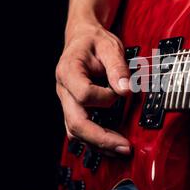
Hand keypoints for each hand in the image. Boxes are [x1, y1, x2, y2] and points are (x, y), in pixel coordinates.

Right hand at [56, 20, 130, 155]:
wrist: (82, 39)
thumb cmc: (95, 41)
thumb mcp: (110, 47)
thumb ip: (118, 68)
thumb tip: (126, 90)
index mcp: (68, 71)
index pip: (84, 94)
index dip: (105, 97)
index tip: (122, 91)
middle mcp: (64, 90)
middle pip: (76, 123)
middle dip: (102, 139)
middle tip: (125, 147)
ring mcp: (67, 103)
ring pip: (76, 132)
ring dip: (98, 145)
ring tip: (121, 151)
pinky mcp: (73, 109)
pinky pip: (80, 131)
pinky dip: (95, 141)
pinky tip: (112, 145)